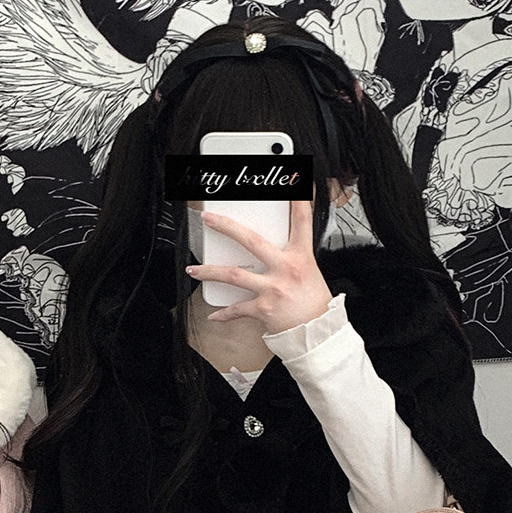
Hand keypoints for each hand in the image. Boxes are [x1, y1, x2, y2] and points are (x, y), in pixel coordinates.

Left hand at [187, 198, 331, 334]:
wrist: (318, 335)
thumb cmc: (314, 305)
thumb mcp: (310, 272)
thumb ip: (292, 256)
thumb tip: (275, 246)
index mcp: (301, 256)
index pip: (301, 219)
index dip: (297, 197)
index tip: (291, 177)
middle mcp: (285, 269)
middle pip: (251, 240)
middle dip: (226, 227)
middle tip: (208, 219)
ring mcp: (273, 289)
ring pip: (234, 275)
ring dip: (210, 271)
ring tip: (193, 269)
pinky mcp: (263, 309)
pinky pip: (237, 309)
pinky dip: (224, 314)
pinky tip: (213, 315)